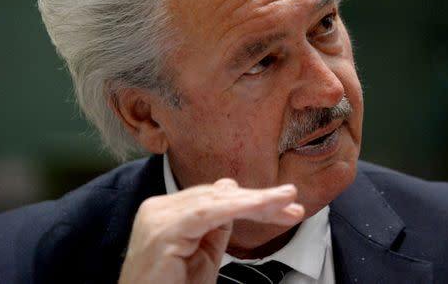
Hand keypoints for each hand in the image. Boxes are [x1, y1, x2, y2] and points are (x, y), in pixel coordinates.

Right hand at [118, 179, 303, 283]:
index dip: (252, 199)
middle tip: (291, 199)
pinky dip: (238, 207)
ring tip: (284, 201)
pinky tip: (262, 206)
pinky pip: (207, 213)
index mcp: (166, 211)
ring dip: (256, 201)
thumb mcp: (203, 255)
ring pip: (217, 200)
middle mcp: (158, 209)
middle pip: (218, 196)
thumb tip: (232, 191)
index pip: (215, 197)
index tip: (284, 204)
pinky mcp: (161, 231)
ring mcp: (156, 217)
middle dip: (259, 200)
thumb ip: (217, 225)